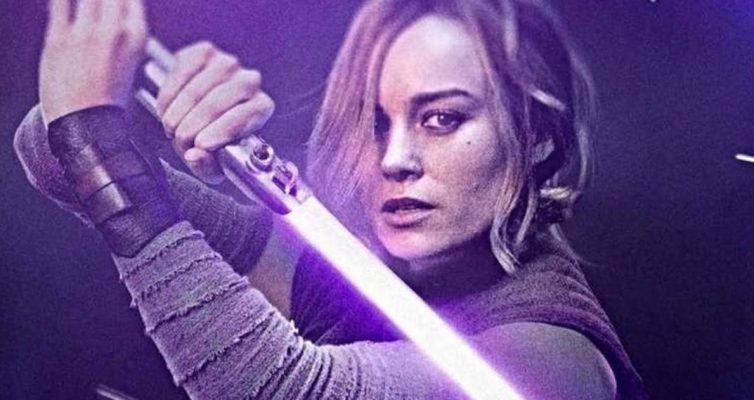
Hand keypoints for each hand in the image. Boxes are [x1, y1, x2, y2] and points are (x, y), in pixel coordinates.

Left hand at [39, 0, 146, 123]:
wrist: (86, 127)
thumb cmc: (108, 102)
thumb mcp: (131, 66)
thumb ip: (125, 36)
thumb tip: (116, 16)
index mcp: (136, 39)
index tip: (117, 1)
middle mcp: (113, 31)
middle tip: (100, 4)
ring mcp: (85, 33)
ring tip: (86, 5)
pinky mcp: (58, 38)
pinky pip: (59, 3)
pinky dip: (63, 0)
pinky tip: (64, 2)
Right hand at [147, 42, 274, 183]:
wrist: (205, 115)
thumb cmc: (216, 141)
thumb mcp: (216, 164)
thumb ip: (208, 166)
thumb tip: (194, 155)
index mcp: (261, 108)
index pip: (244, 117)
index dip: (221, 132)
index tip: (200, 145)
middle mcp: (250, 81)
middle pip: (217, 103)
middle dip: (192, 127)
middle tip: (180, 142)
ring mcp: (227, 64)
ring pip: (196, 90)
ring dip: (178, 113)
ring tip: (171, 128)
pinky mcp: (204, 52)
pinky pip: (181, 72)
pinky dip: (169, 94)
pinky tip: (165, 109)